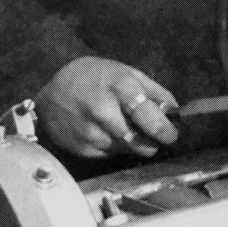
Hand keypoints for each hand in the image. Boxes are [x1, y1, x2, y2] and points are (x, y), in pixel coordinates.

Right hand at [35, 57, 178, 157]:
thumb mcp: (126, 72)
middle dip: (150, 142)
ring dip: (132, 145)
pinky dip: (114, 147)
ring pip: (125, 151)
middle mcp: (103, 111)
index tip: (171, 135)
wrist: (52, 88)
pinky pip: (108, 154)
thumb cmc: (94, 76)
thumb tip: (175, 111)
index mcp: (119, 87)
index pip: (148, 116)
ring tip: (125, 127)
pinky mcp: (81, 148)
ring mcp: (90, 132)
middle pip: (138, 141)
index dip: (164, 130)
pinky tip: (107, 132)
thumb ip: (154, 91)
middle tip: (153, 136)